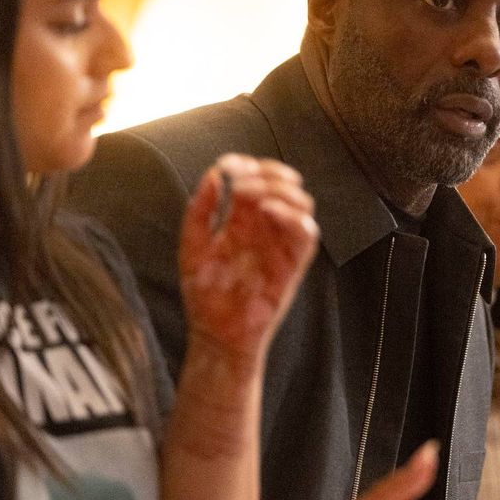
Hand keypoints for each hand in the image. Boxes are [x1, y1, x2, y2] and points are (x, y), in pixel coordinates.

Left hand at [178, 154, 317, 362]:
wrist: (216, 335)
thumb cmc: (204, 295)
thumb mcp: (192, 246)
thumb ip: (201, 210)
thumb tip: (214, 174)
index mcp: (243, 221)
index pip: (257, 179)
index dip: (247, 164)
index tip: (228, 165)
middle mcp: (266, 229)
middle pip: (284, 184)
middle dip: (267, 172)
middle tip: (243, 179)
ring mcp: (281, 246)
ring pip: (302, 203)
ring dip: (281, 190)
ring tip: (254, 195)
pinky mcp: (293, 265)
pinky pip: (307, 234)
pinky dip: (293, 216)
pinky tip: (268, 211)